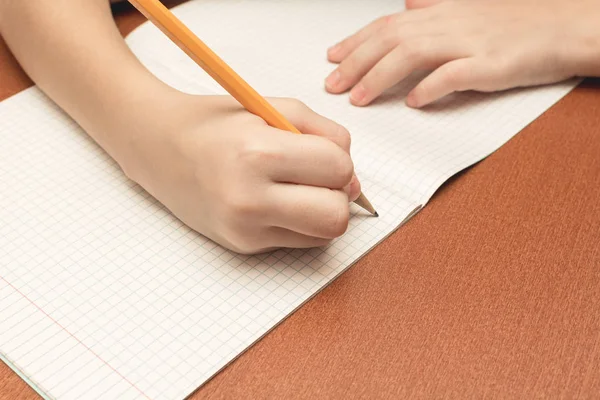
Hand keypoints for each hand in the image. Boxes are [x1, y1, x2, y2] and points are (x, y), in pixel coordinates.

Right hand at [122, 93, 360, 253]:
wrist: (160, 150)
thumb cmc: (218, 124)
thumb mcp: (273, 107)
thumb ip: (325, 133)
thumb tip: (354, 178)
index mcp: (256, 153)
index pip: (337, 168)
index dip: (340, 159)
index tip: (322, 153)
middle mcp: (248, 199)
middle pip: (336, 216)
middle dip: (340, 194)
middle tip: (320, 177)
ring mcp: (244, 229)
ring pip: (324, 236)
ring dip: (324, 212)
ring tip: (299, 189)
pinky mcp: (243, 246)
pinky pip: (300, 242)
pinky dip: (302, 223)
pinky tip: (279, 202)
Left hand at [325, 0, 599, 107]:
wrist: (567, 25)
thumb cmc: (520, 21)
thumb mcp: (471, 7)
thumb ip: (436, 6)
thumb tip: (408, 3)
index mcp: (441, 11)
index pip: (387, 25)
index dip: (355, 42)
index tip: (331, 58)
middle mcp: (449, 23)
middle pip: (391, 40)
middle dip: (356, 62)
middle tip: (332, 85)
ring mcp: (470, 42)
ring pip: (414, 54)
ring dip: (381, 76)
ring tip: (359, 98)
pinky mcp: (492, 64)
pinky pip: (456, 74)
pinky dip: (431, 87)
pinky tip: (414, 102)